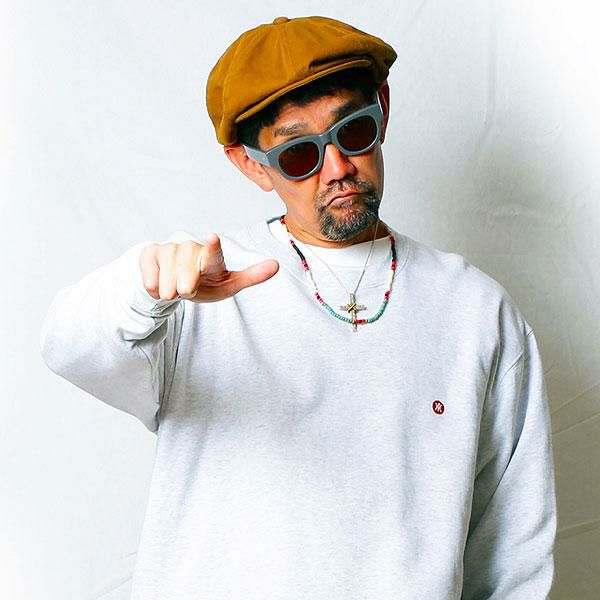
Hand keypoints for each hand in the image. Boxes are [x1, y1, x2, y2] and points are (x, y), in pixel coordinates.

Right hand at [139, 233, 278, 302]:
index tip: (212, 239)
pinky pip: (150, 279)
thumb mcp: (228, 285)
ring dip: (171, 291)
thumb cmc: (205, 283)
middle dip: (187, 290)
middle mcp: (191, 249)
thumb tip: (276, 265)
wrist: (175, 285)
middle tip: (190, 288)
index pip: (213, 254)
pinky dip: (155, 287)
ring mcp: (169, 249)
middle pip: (187, 277)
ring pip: (168, 281)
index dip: (212, 248)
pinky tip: (160, 283)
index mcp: (212, 258)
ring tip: (176, 287)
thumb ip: (251, 276)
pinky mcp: (150, 253)